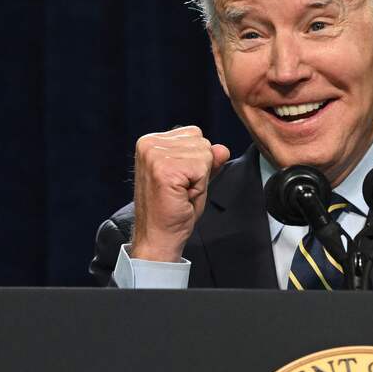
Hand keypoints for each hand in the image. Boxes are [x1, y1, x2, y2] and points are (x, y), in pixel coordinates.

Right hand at [131, 126, 229, 261]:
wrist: (158, 238)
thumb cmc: (172, 212)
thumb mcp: (194, 180)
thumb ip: (208, 161)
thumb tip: (223, 149)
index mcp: (151, 142)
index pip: (194, 134)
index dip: (196, 161)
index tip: (178, 181)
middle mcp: (149, 143)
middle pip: (202, 142)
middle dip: (200, 169)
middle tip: (181, 190)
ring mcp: (155, 154)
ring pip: (204, 154)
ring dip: (199, 179)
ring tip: (181, 194)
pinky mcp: (164, 168)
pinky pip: (202, 168)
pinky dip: (199, 186)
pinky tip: (182, 197)